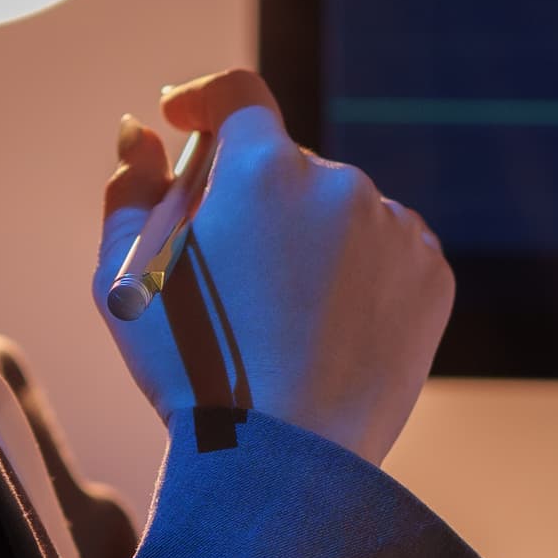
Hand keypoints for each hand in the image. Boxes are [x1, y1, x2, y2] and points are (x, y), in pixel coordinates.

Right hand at [95, 69, 452, 465]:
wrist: (282, 463)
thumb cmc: (190, 370)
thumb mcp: (124, 278)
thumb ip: (131, 189)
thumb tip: (143, 134)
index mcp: (263, 168)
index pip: (237, 95)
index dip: (204, 99)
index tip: (184, 117)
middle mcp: (340, 182)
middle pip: (286, 168)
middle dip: (253, 200)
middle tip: (225, 274)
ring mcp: (395, 227)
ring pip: (340, 212)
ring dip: (309, 240)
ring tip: (281, 321)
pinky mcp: (432, 274)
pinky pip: (386, 253)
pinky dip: (358, 276)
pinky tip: (329, 331)